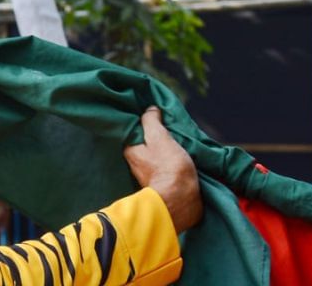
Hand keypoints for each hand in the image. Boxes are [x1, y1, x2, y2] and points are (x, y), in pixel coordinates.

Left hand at [123, 107, 202, 232]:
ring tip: (177, 136)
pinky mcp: (163, 182)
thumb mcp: (159, 138)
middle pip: (144, 141)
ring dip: (165, 145)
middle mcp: (135, 162)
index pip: (132, 129)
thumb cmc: (169, 168)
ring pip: (155, 152)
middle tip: (168, 123)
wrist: (181, 202)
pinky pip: (165, 163)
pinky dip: (170, 157)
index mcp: (130, 149)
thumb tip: (150, 109)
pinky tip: (179, 152)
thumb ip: (152, 122)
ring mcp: (148, 173)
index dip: (143, 119)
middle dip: (155, 133)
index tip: (154, 112)